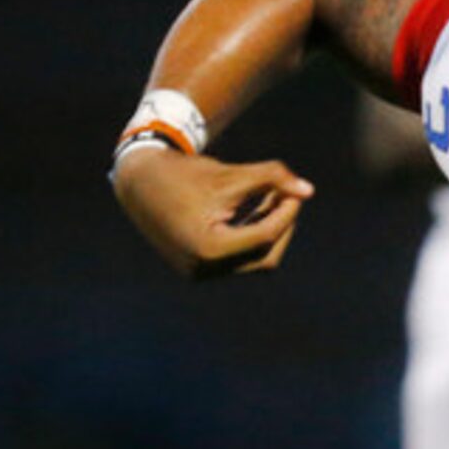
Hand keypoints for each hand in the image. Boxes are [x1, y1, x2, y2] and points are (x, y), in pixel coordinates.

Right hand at [114, 148, 315, 281]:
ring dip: (269, 231)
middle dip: (281, 226)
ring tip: (272, 197)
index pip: (264, 235)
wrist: (140, 182)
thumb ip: (272, 178)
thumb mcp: (231, 174)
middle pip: (264, 255)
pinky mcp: (198, 270)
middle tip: (289, 196)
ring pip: (253, 260)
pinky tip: (257, 209)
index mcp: (208, 248)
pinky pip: (238, 259)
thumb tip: (309, 191)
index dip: (287, 212)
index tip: (297, 191)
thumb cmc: (186, 174)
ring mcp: (200, 274)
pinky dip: (251, 237)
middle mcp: (203, 269)